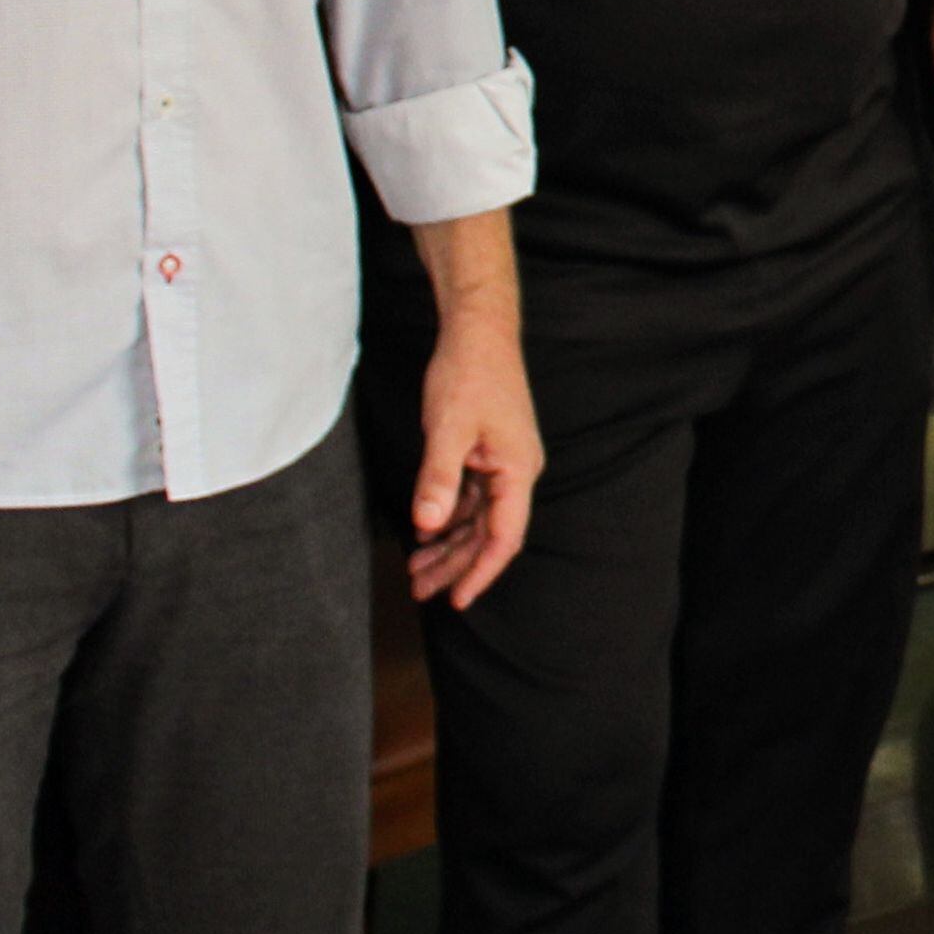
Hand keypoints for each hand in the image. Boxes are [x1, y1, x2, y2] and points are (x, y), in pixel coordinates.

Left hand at [409, 306, 542, 606]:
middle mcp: (515, 472)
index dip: (480, 572)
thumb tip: (429, 524)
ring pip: (477, 518)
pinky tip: (425, 529)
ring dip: (449, 544)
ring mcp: (502, 463)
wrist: (479, 332)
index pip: (503, 537)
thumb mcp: (448, 429)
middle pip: (488, 533)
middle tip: (420, 590)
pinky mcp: (488, 453)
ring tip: (417, 569)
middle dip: (455, 565)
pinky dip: (448, 517)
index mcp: (516, 470)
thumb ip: (438, 479)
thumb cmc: (469, 374)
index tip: (457, 601)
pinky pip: (470, 498)